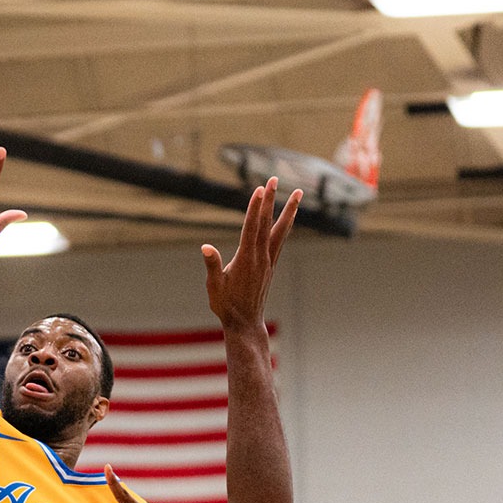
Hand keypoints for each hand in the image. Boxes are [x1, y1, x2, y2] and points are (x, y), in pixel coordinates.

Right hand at [203, 178, 300, 334]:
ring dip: (288, 211)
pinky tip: (290, 218)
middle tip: (273, 179)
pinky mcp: (270, 265)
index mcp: (246, 259)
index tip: (259, 190)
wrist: (245, 323)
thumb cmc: (226, 305)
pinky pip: (280, 240)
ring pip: (280, 230)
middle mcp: (261, 257)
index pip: (251, 228)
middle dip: (270, 201)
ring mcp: (268, 261)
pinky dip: (286, 226)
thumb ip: (212, 266)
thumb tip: (205, 248)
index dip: (255, 208)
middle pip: (267, 223)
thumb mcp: (214, 286)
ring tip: (297, 193)